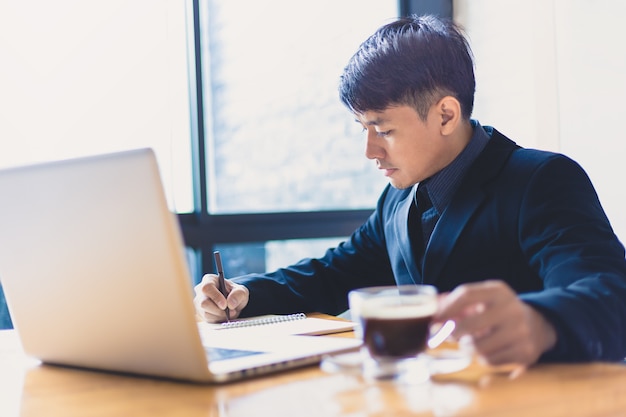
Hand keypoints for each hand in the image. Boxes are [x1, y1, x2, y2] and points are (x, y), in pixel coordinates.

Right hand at [193, 274, 248, 322]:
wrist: (232, 302)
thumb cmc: (234, 293)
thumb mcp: (241, 291)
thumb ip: (238, 294)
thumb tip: (230, 303)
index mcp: (209, 280)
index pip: (207, 287)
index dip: (215, 297)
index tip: (225, 305)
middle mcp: (200, 291)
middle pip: (203, 303)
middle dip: (219, 310)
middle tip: (231, 311)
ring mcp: (199, 303)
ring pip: (206, 313)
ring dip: (220, 315)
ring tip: (231, 313)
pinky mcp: (201, 313)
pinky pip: (208, 319)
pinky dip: (218, 319)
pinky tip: (225, 315)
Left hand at [434, 280, 556, 366]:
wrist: (538, 325)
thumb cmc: (499, 311)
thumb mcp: (484, 298)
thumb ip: (457, 301)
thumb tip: (431, 306)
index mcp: (498, 291)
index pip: (466, 294)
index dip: (445, 308)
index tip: (433, 319)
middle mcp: (511, 309)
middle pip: (469, 325)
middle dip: (452, 333)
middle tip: (447, 335)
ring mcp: (520, 332)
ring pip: (478, 347)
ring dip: (467, 347)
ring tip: (469, 342)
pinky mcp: (525, 352)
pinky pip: (490, 360)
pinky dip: (482, 358)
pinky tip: (487, 350)